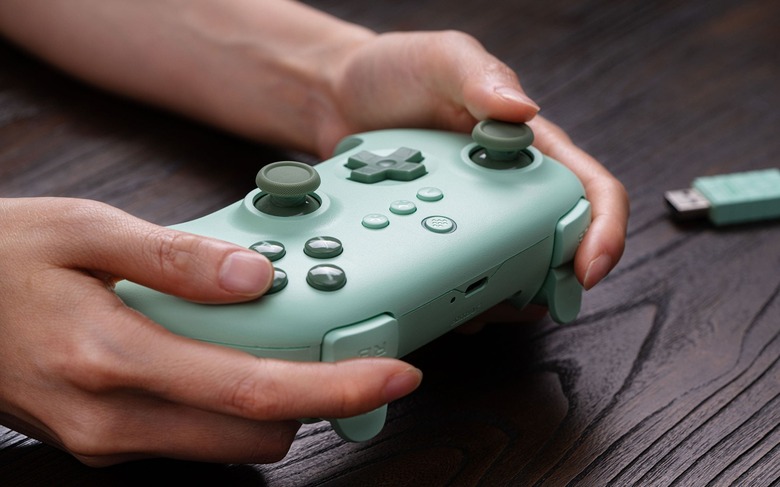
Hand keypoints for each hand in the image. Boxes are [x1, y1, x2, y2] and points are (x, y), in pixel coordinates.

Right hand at [0, 198, 421, 465]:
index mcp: (113, 357)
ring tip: (264, 337)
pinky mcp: (107, 441)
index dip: (337, 388)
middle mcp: (114, 418)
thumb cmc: (1, 260)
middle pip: (256, 434)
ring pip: (229, 444)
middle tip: (328, 342)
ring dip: (267, 400)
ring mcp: (109, 440)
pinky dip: (225, 403)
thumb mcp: (85, 230)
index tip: (393, 375)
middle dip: (310, 398)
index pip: (253, 391)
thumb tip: (257, 275)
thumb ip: (177, 256)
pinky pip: (194, 436)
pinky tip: (214, 352)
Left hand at [320, 31, 628, 289]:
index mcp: (528, 143)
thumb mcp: (443, 59)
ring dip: (507, 297)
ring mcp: (473, 213)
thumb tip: (522, 109)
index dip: (603, 229)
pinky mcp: (439, 232)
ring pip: (512, 268)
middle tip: (532, 304)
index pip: (590, 188)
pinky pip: (461, 272)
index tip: (588, 268)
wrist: (338, 98)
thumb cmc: (397, 71)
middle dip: (556, 281)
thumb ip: (482, 78)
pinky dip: (461, 293)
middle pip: (558, 242)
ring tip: (483, 309)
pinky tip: (443, 301)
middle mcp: (508, 184)